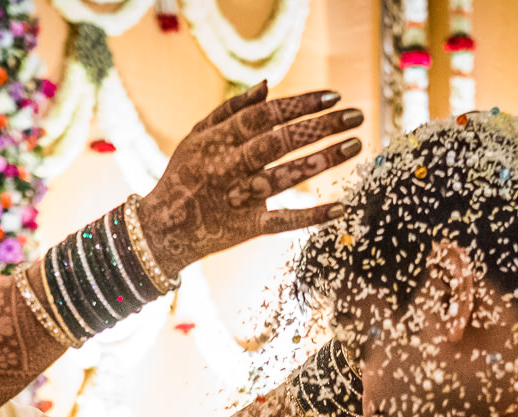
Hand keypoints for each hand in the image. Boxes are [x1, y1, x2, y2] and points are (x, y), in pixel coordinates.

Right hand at [137, 82, 362, 276]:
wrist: (161, 229)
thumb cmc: (184, 175)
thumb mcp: (196, 137)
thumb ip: (230, 111)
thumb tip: (266, 86)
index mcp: (218, 140)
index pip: (266, 115)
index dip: (300, 104)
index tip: (333, 95)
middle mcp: (229, 166)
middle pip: (280, 141)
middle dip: (320, 126)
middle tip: (355, 115)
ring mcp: (239, 198)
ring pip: (285, 176)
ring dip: (321, 160)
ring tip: (354, 145)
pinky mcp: (247, 228)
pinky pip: (284, 221)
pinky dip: (312, 216)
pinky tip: (341, 207)